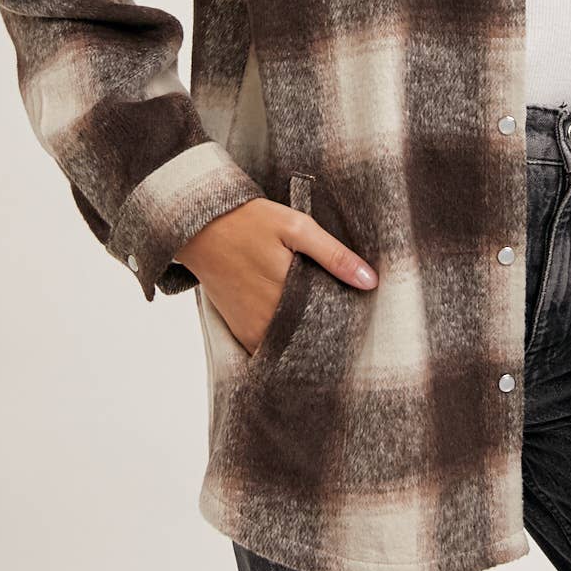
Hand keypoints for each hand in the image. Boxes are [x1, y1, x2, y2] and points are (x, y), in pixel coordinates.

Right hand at [175, 197, 377, 355]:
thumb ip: (334, 256)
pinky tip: (294, 323)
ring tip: (320, 320)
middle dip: (328, 333)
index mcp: (288, 297)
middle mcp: (268, 322)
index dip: (346, 325)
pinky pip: (268, 348)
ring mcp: (251, 330)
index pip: (330, 326)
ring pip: (290, 348)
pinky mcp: (239, 332)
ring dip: (305, 338)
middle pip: (311, 340)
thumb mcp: (297, 228)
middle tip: (343, 320)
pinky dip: (283, 341)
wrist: (201, 225)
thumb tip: (370, 282)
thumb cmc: (251, 221)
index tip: (359, 320)